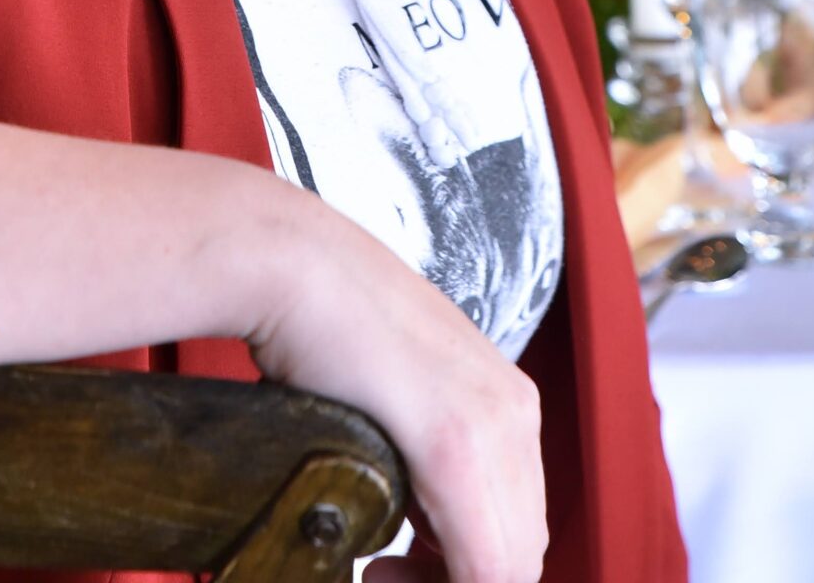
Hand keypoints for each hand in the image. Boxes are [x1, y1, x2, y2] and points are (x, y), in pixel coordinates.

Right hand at [244, 197, 544, 582]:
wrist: (291, 262)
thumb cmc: (321, 319)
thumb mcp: (395, 383)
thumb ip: (417, 438)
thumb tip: (410, 512)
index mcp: (504, 399)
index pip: (518, 524)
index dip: (466, 570)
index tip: (401, 570)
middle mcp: (514, 411)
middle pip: (521, 549)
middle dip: (458, 579)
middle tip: (385, 575)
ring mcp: (493, 424)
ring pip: (511, 562)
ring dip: (450, 582)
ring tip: (381, 574)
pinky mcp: (456, 442)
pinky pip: (487, 563)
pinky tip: (381, 569)